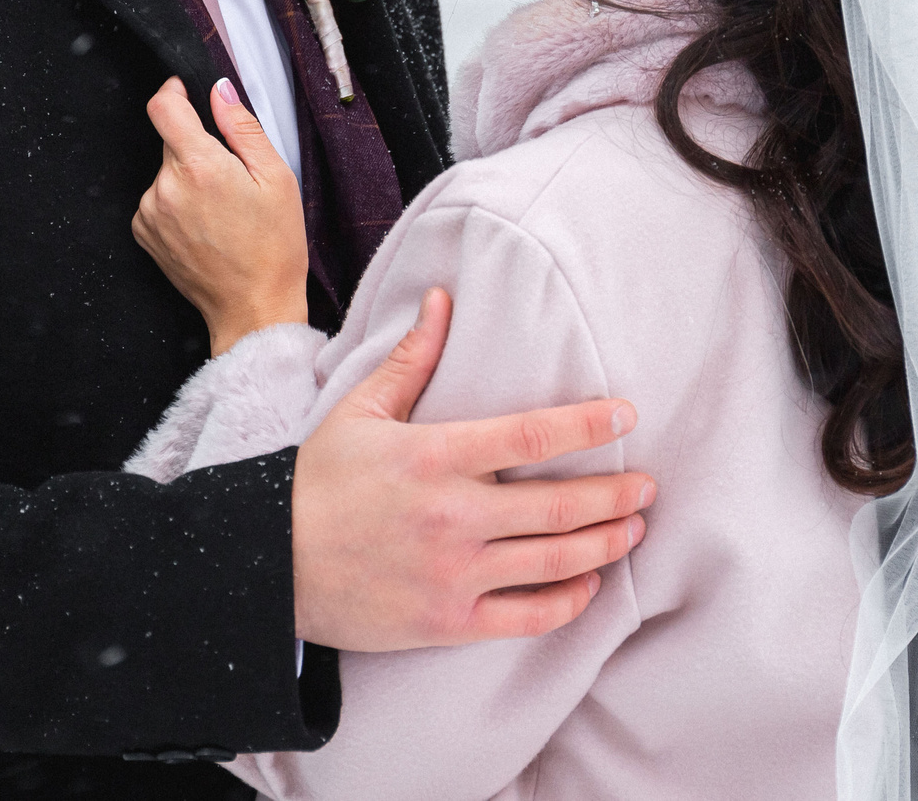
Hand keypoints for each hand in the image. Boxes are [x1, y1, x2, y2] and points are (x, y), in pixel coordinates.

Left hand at [133, 77, 310, 356]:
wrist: (253, 308)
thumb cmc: (273, 248)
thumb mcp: (276, 178)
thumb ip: (243, 128)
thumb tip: (220, 92)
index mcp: (199, 167)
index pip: (163, 107)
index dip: (174, 92)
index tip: (186, 93)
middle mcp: (165, 188)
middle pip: (170, 141)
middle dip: (197, 147)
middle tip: (231, 177)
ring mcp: (150, 213)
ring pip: (165, 171)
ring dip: (187, 177)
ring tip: (221, 209)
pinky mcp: (144, 233)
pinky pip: (157, 198)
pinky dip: (177, 202)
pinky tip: (206, 225)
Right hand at [291, 288, 656, 650]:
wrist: (268, 566)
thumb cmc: (317, 481)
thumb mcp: (359, 409)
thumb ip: (412, 357)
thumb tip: (442, 296)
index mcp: (435, 456)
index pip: (532, 436)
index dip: (589, 425)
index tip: (627, 416)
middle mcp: (452, 515)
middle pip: (560, 505)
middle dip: (616, 495)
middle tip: (649, 485)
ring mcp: (454, 573)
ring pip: (554, 561)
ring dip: (606, 544)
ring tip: (634, 529)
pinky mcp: (448, 621)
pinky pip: (527, 616)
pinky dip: (568, 601)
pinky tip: (590, 583)